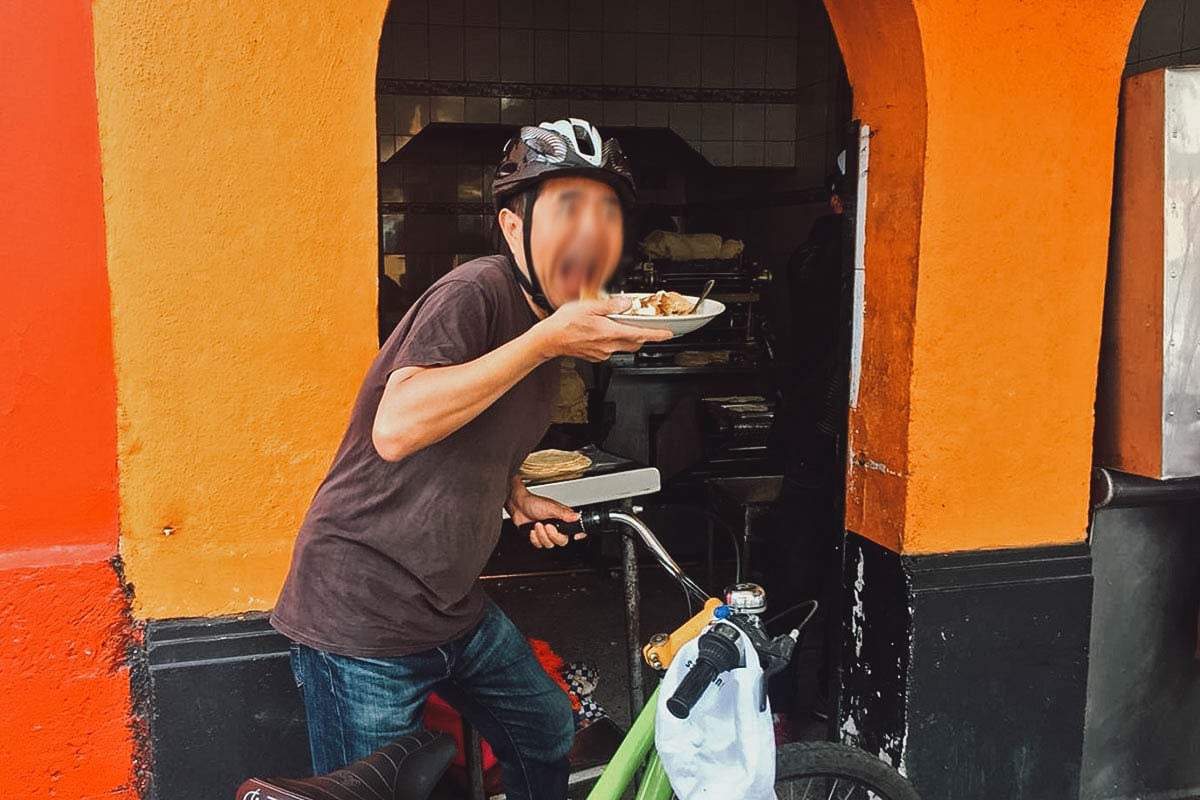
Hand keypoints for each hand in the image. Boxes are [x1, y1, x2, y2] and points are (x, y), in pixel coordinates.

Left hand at [508, 484, 583, 548]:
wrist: (518, 506)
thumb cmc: (533, 503)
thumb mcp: (550, 507)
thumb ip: (564, 514)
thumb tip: (577, 516)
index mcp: (563, 518)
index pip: (576, 529)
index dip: (579, 534)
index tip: (575, 536)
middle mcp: (557, 526)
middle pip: (562, 541)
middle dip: (552, 535)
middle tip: (546, 526)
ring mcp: (547, 533)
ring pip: (550, 544)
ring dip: (541, 535)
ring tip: (537, 524)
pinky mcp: (538, 537)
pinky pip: (539, 545)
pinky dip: (534, 538)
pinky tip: (532, 529)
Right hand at [533, 296, 672, 361]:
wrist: (549, 339)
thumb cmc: (564, 323)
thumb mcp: (588, 306)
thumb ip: (610, 306)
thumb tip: (626, 304)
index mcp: (609, 332)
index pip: (640, 335)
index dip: (656, 335)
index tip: (667, 335)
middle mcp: (608, 346)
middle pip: (634, 342)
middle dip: (642, 335)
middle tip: (642, 325)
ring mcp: (602, 353)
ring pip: (622, 346)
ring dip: (625, 337)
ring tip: (617, 325)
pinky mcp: (595, 356)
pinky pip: (610, 349)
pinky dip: (612, 341)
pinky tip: (602, 332)